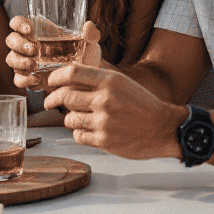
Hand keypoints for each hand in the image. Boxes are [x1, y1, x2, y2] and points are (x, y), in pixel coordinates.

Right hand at [5, 17, 102, 90]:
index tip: (29, 29)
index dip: (18, 24)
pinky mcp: (28, 78)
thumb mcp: (89, 45)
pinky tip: (36, 79)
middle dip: (18, 44)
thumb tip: (89, 25)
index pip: (18, 22)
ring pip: (11, 59)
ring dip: (19, 61)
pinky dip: (23, 79)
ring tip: (34, 65)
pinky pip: (17, 78)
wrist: (85, 81)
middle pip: (11, 40)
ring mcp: (26, 62)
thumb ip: (90, 34)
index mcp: (37, 31)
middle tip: (33, 50)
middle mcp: (28, 45)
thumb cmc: (84, 57)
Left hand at [44, 63, 186, 159]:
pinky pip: (78, 136)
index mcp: (110, 81)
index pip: (72, 73)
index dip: (55, 77)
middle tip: (49, 103)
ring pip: (69, 119)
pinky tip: (88, 131)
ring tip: (78, 118)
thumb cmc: (142, 104)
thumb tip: (68, 77)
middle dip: (53, 100)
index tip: (51, 82)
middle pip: (65, 97)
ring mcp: (104, 121)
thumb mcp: (122, 83)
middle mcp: (105, 99)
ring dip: (69, 119)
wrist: (164, 128)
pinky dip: (78, 133)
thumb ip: (97, 79)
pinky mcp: (105, 140)